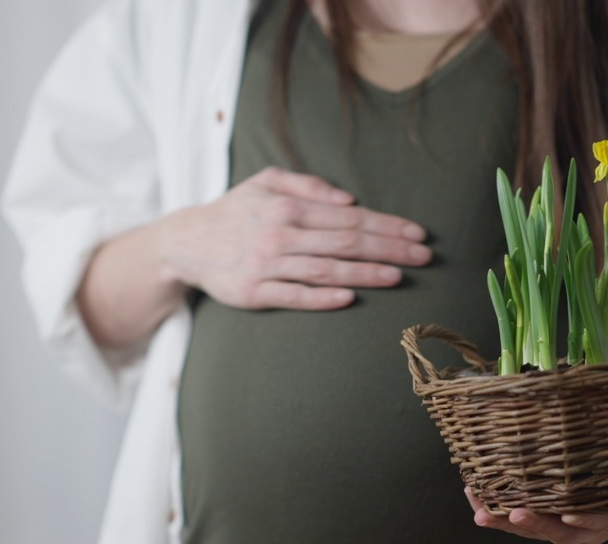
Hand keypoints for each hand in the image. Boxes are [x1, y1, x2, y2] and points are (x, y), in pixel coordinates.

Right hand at [164, 166, 429, 309]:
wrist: (185, 242)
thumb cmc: (235, 211)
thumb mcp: (265, 181)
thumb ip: (307, 186)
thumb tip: (349, 199)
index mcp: (287, 206)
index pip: (348, 217)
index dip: (386, 225)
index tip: (417, 233)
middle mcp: (279, 233)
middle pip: (344, 242)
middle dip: (388, 248)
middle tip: (423, 256)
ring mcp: (266, 264)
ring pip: (324, 270)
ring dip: (364, 273)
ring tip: (398, 276)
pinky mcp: (254, 293)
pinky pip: (293, 296)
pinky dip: (321, 297)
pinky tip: (349, 298)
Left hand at [465, 452, 607, 543]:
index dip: (591, 522)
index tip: (570, 516)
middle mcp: (599, 522)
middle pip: (565, 532)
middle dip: (537, 525)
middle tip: (512, 513)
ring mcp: (573, 516)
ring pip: (539, 525)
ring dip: (508, 519)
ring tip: (481, 510)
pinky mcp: (552, 506)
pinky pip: (525, 510)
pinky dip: (499, 505)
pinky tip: (475, 495)